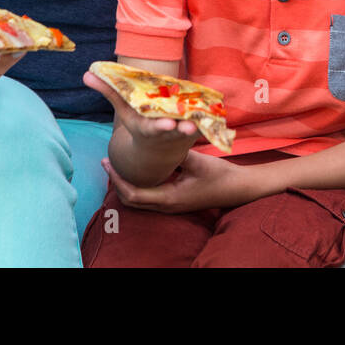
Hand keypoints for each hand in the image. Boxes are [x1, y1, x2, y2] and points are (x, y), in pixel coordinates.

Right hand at [82, 68, 201, 150]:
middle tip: (189, 126)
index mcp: (148, 130)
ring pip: (193, 130)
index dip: (160, 127)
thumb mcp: (124, 112)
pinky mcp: (196, 132)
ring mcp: (183, 135)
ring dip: (199, 127)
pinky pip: (206, 126)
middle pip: (175, 132)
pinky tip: (219, 114)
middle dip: (181, 130)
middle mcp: (167, 135)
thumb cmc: (139, 126)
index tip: (168, 125)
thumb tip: (87, 73)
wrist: (156, 152)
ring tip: (205, 122)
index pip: (154, 129)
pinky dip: (211, 123)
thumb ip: (109, 92)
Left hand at [101, 150, 255, 213]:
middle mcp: (166, 206)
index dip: (117, 179)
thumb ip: (175, 152)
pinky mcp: (175, 201)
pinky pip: (149, 196)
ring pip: (139, 200)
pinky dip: (138, 185)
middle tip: (108, 163)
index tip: (107, 163)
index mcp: (168, 198)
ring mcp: (171, 206)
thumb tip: (157, 138)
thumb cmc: (219, 175)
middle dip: (116, 182)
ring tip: (118, 165)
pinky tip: (139, 169)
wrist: (237, 189)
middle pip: (130, 200)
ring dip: (126, 184)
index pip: (132, 193)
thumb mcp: (197, 161)